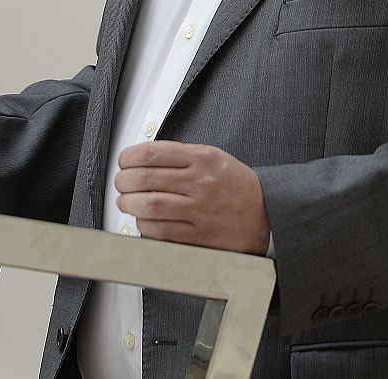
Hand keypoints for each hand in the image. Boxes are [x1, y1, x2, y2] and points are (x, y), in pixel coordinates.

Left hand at [114, 141, 269, 253]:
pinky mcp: (198, 235)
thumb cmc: (237, 185)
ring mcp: (199, 210)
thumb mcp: (215, 157)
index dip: (129, 158)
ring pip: (149, 205)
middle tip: (122, 183)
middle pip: (145, 179)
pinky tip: (144, 220)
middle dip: (124, 181)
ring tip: (127, 202)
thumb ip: (182, 155)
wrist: (266, 213)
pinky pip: (160, 230)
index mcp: (203, 159)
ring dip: (129, 203)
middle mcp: (200, 182)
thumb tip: (144, 157)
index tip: (124, 162)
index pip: (153, 153)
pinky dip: (144, 225)